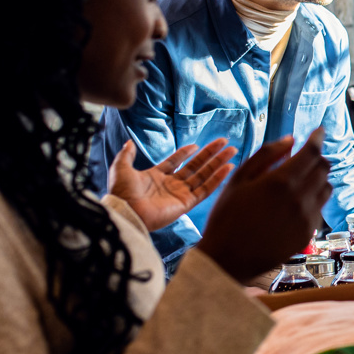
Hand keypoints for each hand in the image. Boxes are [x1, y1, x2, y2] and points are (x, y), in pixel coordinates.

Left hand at [109, 139, 236, 231]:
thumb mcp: (121, 167)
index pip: (176, 162)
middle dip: (211, 154)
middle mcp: (172, 185)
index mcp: (157, 176)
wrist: (126, 211)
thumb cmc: (122, 192)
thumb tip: (129, 142)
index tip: (196, 145)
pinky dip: (217, 179)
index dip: (185, 153)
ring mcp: (181, 194)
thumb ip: (127, 155)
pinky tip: (228, 167)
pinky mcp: (187, 203)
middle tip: (225, 143)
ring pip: (204, 175)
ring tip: (232, 150)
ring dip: (218, 163)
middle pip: (196, 167)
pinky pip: (205, 189)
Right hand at [198, 131, 333, 282]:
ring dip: (318, 178)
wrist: (229, 258)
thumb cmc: (227, 215)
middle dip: (316, 157)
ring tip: (300, 179)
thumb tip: (291, 140)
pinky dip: (312, 198)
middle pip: (323, 168)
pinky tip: (295, 202)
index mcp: (282, 181)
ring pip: (326, 188)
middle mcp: (300, 198)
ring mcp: (307, 218)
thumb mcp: (239, 178)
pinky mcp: (308, 233)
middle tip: (304, 156)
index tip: (318, 130)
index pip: (312, 152)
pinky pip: (319, 208)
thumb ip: (266, 155)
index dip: (317, 138)